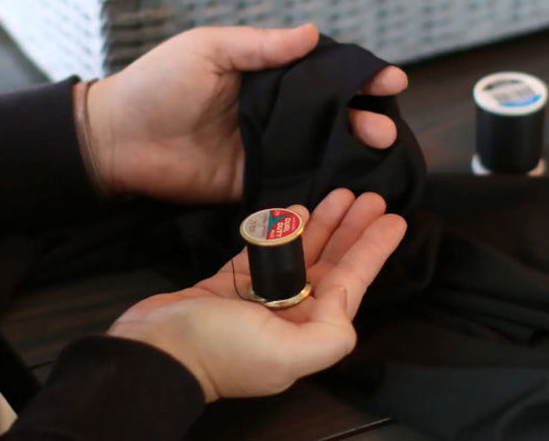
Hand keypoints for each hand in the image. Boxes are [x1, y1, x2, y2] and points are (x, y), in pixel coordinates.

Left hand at [84, 25, 407, 202]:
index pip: (321, 71)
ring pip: (318, 147)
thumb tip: (312, 33)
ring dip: (350, 149)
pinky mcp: (252, 181)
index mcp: (264, 73)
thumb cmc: (158, 83)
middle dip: (362, 117)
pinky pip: (293, 180)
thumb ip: (261, 46)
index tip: (390, 80)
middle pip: (329, 113)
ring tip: (379, 150)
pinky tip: (348, 184)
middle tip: (386, 127)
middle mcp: (271, 110)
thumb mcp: (209, 49)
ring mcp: (264, 147)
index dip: (357, 75)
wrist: (117, 139)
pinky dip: (321, 182)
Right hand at [107, 189, 406, 401]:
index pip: (350, 285)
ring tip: (341, 195)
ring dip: (322, 225)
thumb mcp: (287, 354)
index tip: (395, 220)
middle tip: (371, 198)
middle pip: (330, 266)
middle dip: (352, 232)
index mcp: (306, 333)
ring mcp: (257, 299)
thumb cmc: (218, 350)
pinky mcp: (229, 285)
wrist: (153, 350)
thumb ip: (329, 334)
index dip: (374, 252)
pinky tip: (296, 209)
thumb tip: (347, 306)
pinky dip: (281, 230)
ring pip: (300, 254)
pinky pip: (264, 251)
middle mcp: (287, 317)